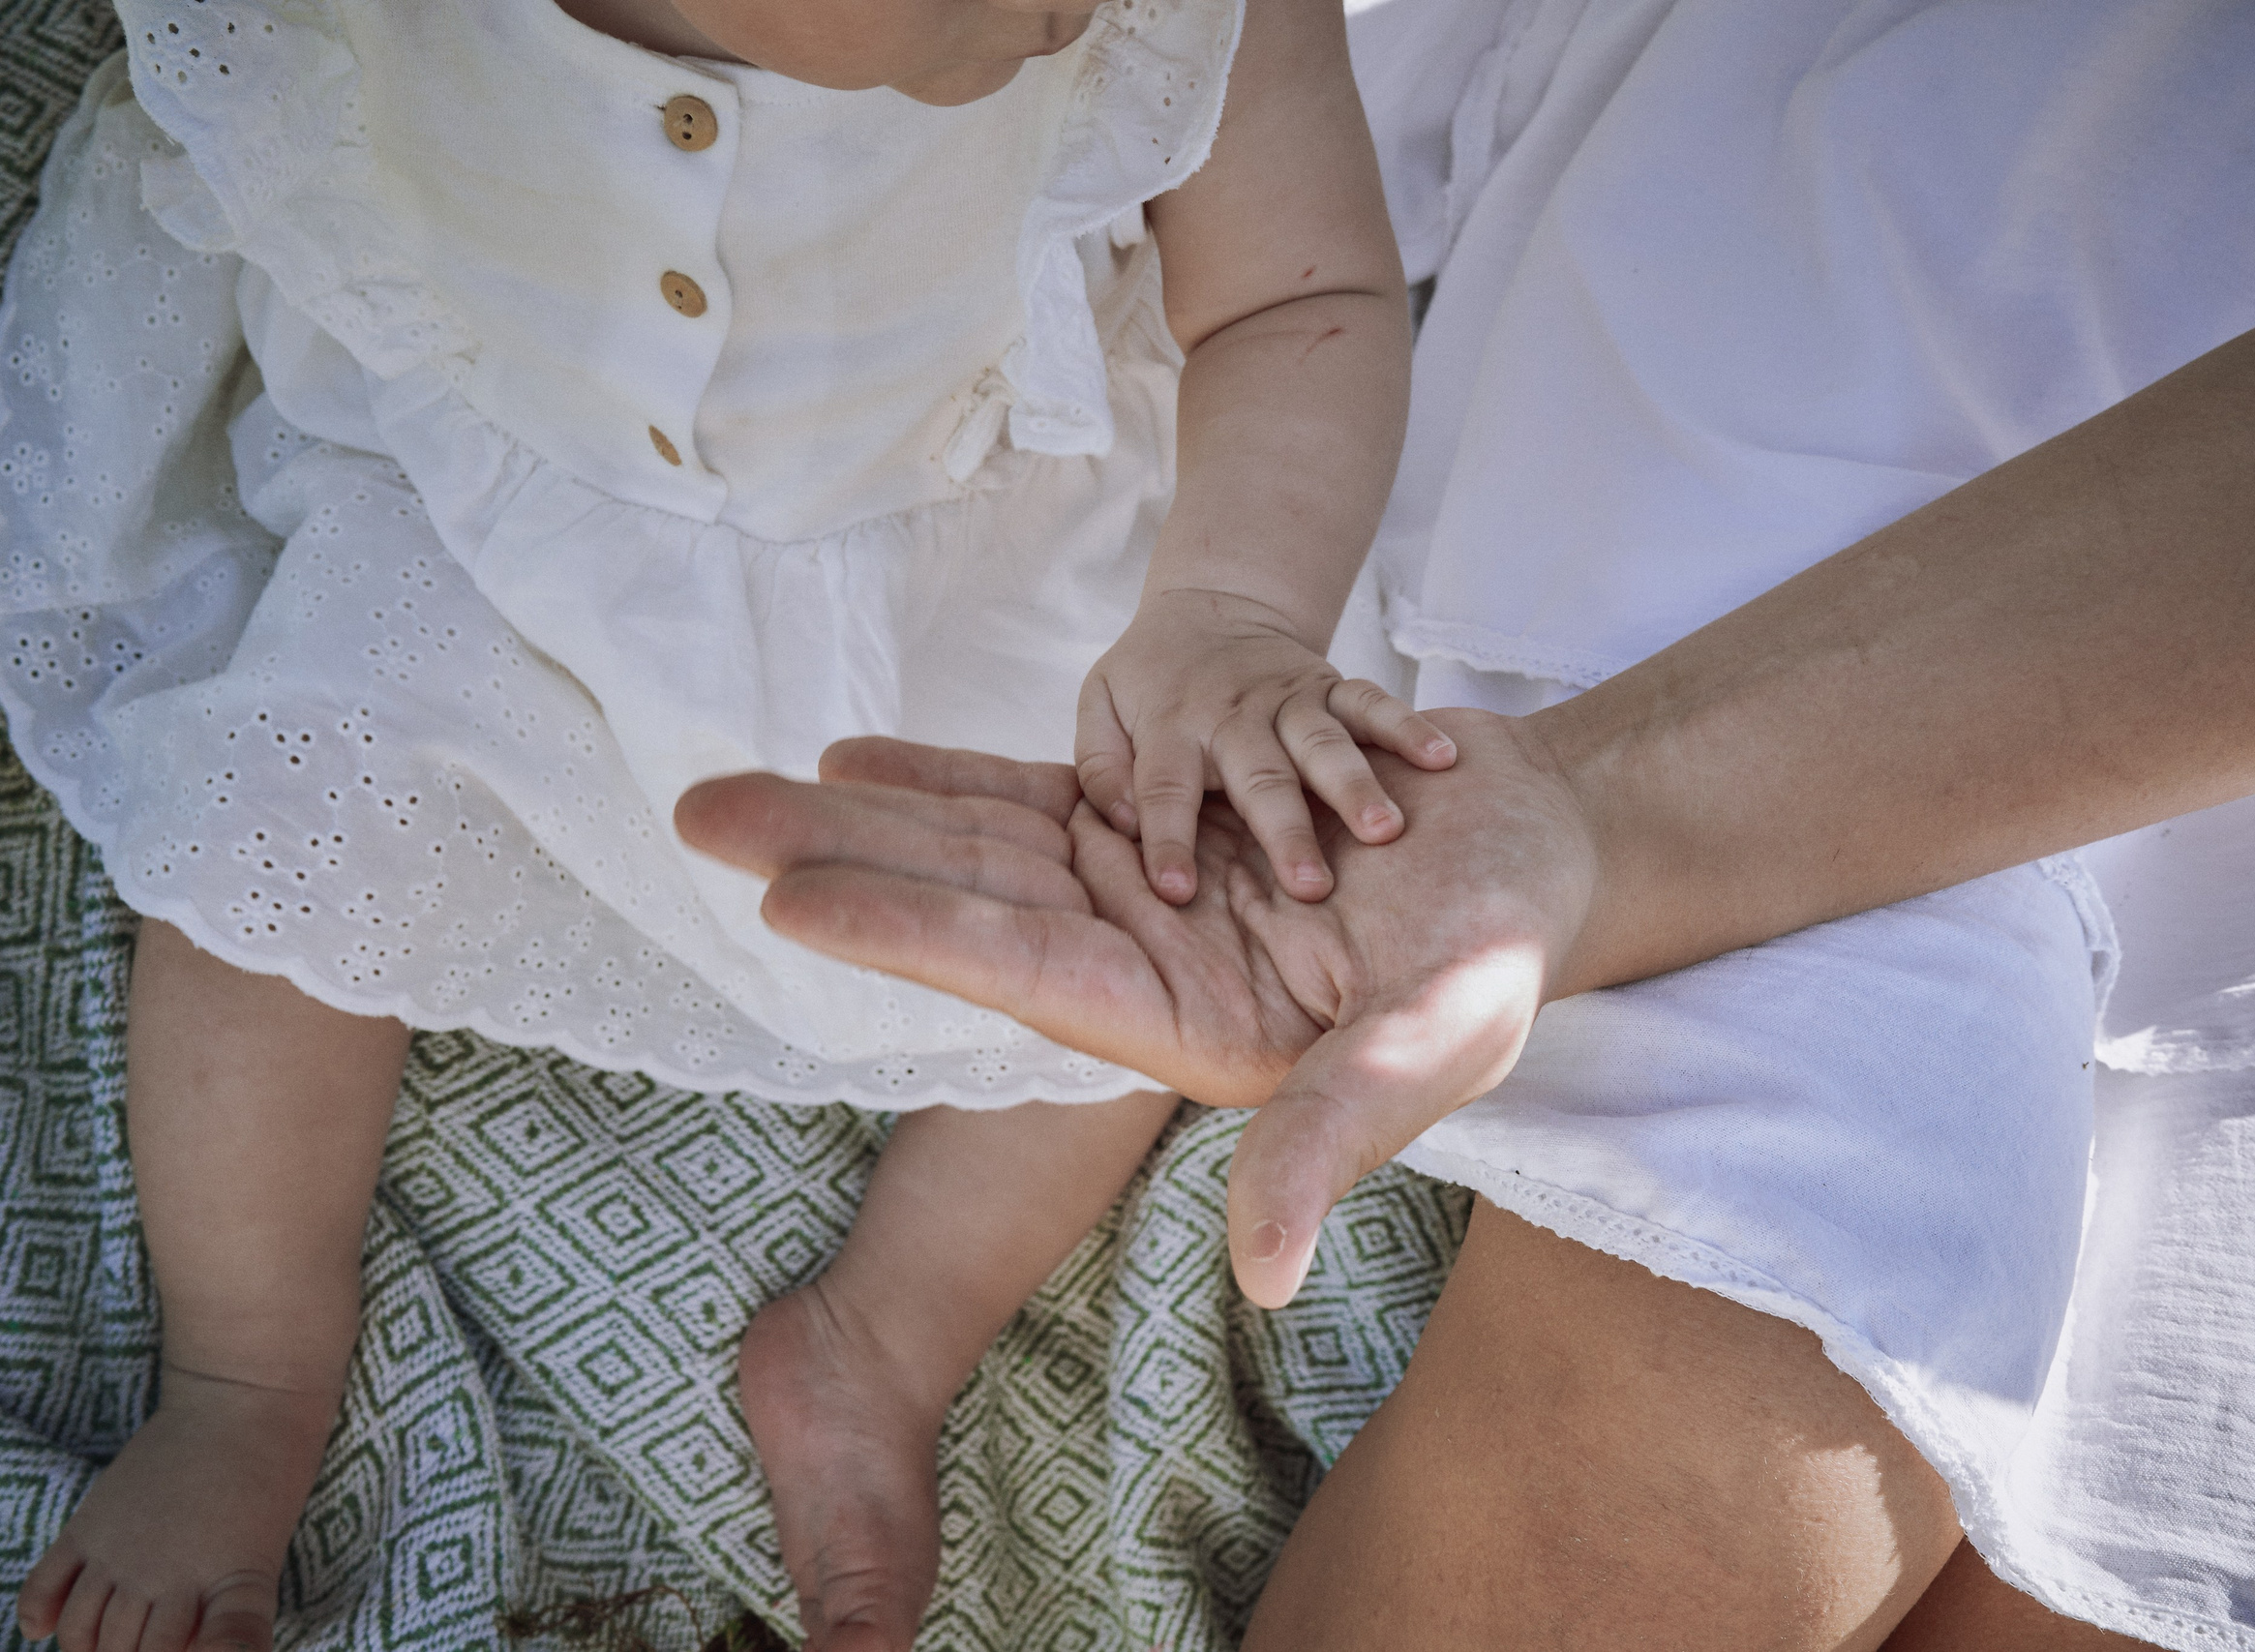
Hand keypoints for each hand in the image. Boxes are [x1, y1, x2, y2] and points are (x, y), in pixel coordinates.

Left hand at [674, 711, 1595, 1307]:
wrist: (1532, 846)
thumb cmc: (1499, 951)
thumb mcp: (1435, 1040)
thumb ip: (1335, 1135)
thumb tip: (1259, 1273)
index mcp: (1184, 1028)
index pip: (1022, 973)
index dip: (909, 931)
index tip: (787, 897)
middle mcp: (1136, 966)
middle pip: (962, 903)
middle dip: (831, 860)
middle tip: (694, 815)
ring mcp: (1137, 893)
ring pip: (977, 844)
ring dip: (859, 813)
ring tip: (735, 784)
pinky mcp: (1154, 829)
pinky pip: (1029, 798)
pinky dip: (946, 778)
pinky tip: (855, 759)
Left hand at [1076, 589, 1455, 905]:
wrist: (1210, 606)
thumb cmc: (1150, 680)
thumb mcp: (1100, 707)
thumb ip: (1099, 764)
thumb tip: (1118, 822)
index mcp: (1172, 726)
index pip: (1164, 788)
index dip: (1167, 839)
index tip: (1176, 892)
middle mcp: (1235, 715)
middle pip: (1260, 777)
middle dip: (1285, 832)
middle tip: (1311, 890)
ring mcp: (1290, 699)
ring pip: (1324, 744)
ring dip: (1356, 786)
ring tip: (1386, 832)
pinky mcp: (1331, 686)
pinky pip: (1372, 703)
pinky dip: (1409, 726)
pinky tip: (1442, 758)